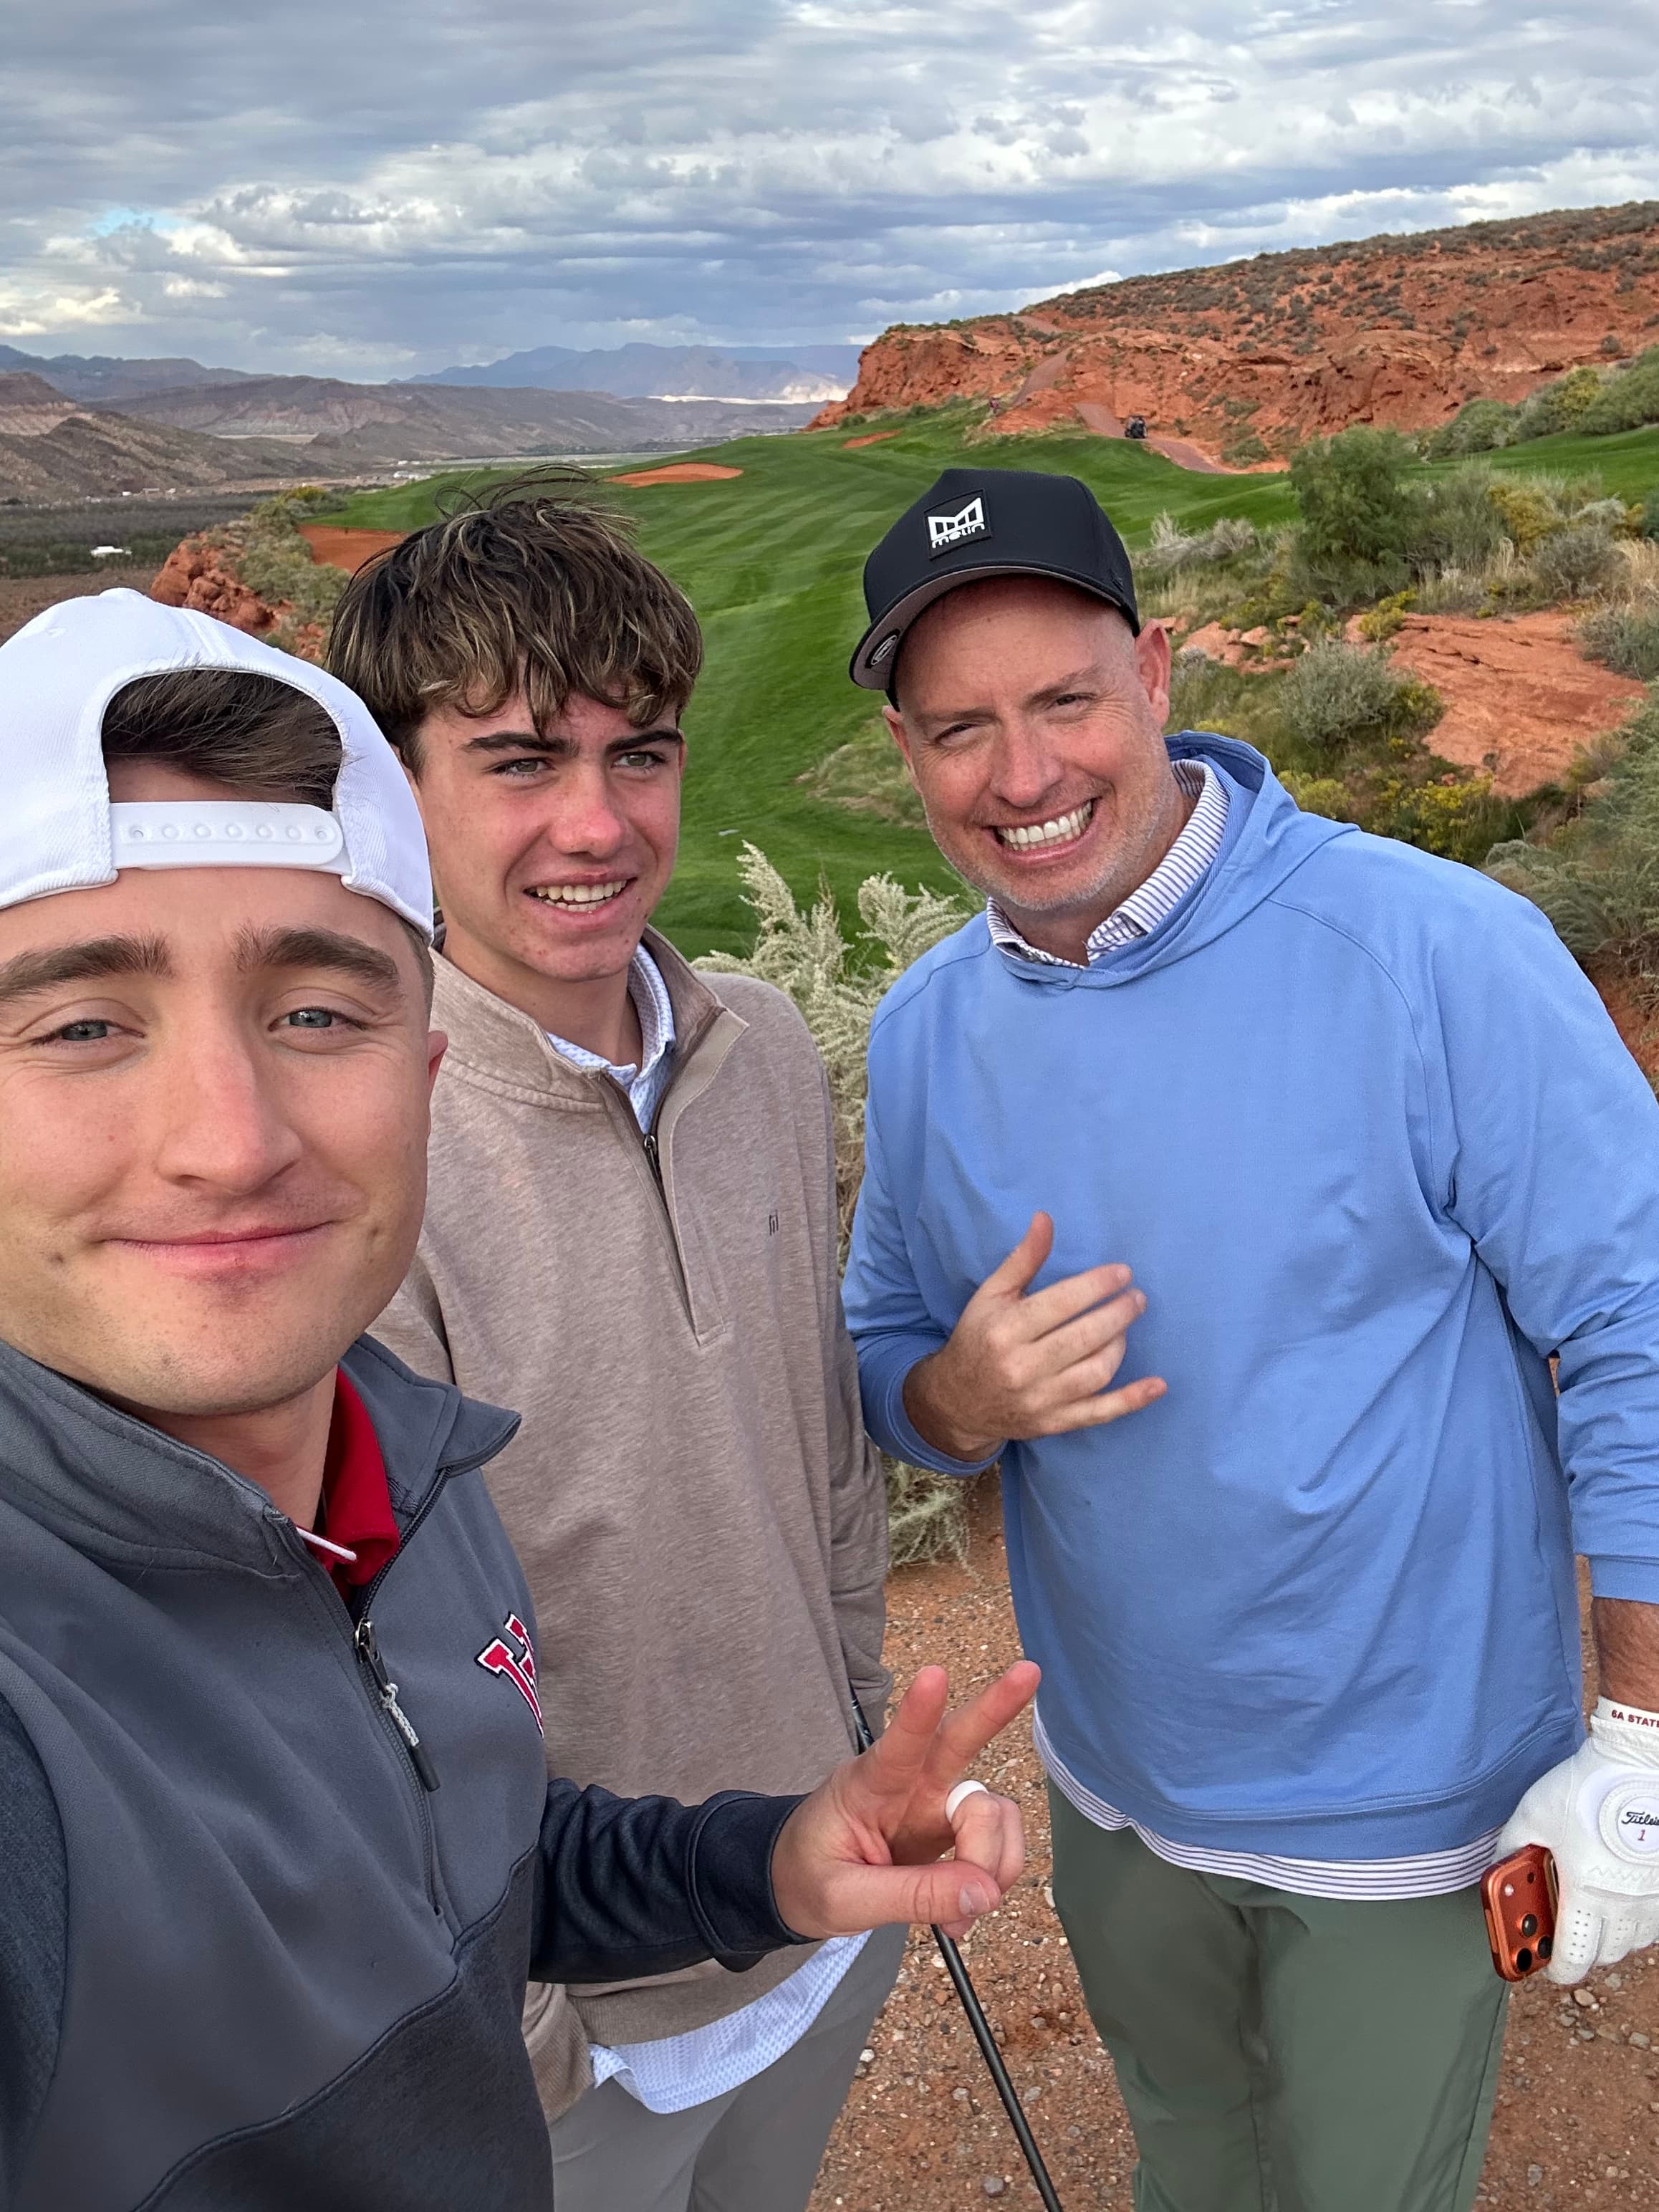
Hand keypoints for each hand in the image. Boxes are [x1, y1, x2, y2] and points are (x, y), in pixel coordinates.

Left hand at [770, 1661, 1037, 1941]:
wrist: (796, 1885)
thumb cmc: (810, 1876)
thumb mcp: (842, 1899)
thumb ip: (911, 1896)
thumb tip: (985, 1893)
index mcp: (867, 1785)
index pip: (896, 1743)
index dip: (917, 1712)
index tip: (933, 1674)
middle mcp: (910, 1783)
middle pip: (958, 1740)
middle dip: (994, 1707)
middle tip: (1028, 1672)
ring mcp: (936, 1804)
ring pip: (992, 1809)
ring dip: (994, 1859)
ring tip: (964, 1910)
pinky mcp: (953, 1829)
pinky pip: (997, 1844)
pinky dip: (993, 1880)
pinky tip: (962, 1914)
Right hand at [903, 1211, 1165, 1462]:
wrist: (957, 1401)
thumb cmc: (978, 1338)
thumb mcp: (991, 1295)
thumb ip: (1023, 1259)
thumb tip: (1046, 1219)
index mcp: (1005, 1329)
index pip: (1062, 1303)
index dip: (1098, 1285)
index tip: (1123, 1273)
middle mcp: (1021, 1367)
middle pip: (1084, 1336)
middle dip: (1118, 1313)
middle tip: (1137, 1297)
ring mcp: (1040, 1400)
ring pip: (1095, 1372)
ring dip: (1120, 1345)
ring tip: (1125, 1326)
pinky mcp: (1054, 1423)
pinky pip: (1099, 1413)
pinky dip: (1131, 1400)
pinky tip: (1157, 1384)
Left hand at [1498, 1698, 1658, 1983]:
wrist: (1635, 1763)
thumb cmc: (1583, 1787)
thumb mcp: (1531, 1814)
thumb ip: (1513, 1847)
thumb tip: (1502, 1868)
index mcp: (1586, 1891)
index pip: (1574, 1955)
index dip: (1556, 1969)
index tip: (1544, 1966)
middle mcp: (1625, 1902)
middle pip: (1605, 1955)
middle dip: (1581, 1953)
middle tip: (1564, 1937)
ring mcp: (1651, 1895)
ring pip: (1634, 1942)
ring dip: (1611, 1939)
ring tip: (1591, 1918)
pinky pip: (1655, 1922)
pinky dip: (1637, 1923)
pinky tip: (1621, 1902)